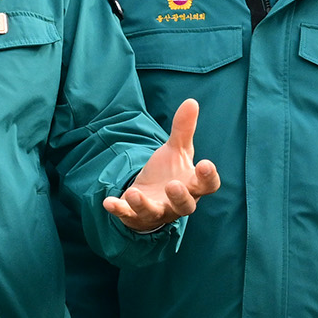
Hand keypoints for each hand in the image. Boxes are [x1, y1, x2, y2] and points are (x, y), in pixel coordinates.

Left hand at [105, 98, 219, 232]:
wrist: (149, 194)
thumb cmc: (170, 172)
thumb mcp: (176, 150)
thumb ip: (184, 129)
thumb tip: (191, 101)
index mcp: (192, 185)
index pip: (208, 186)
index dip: (209, 177)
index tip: (206, 164)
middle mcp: (178, 203)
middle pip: (186, 206)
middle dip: (180, 197)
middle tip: (172, 185)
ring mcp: (158, 211)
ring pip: (155, 213)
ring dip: (144, 204)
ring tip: (133, 192)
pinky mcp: (137, 216)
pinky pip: (128, 216)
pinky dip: (119, 210)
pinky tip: (108, 202)